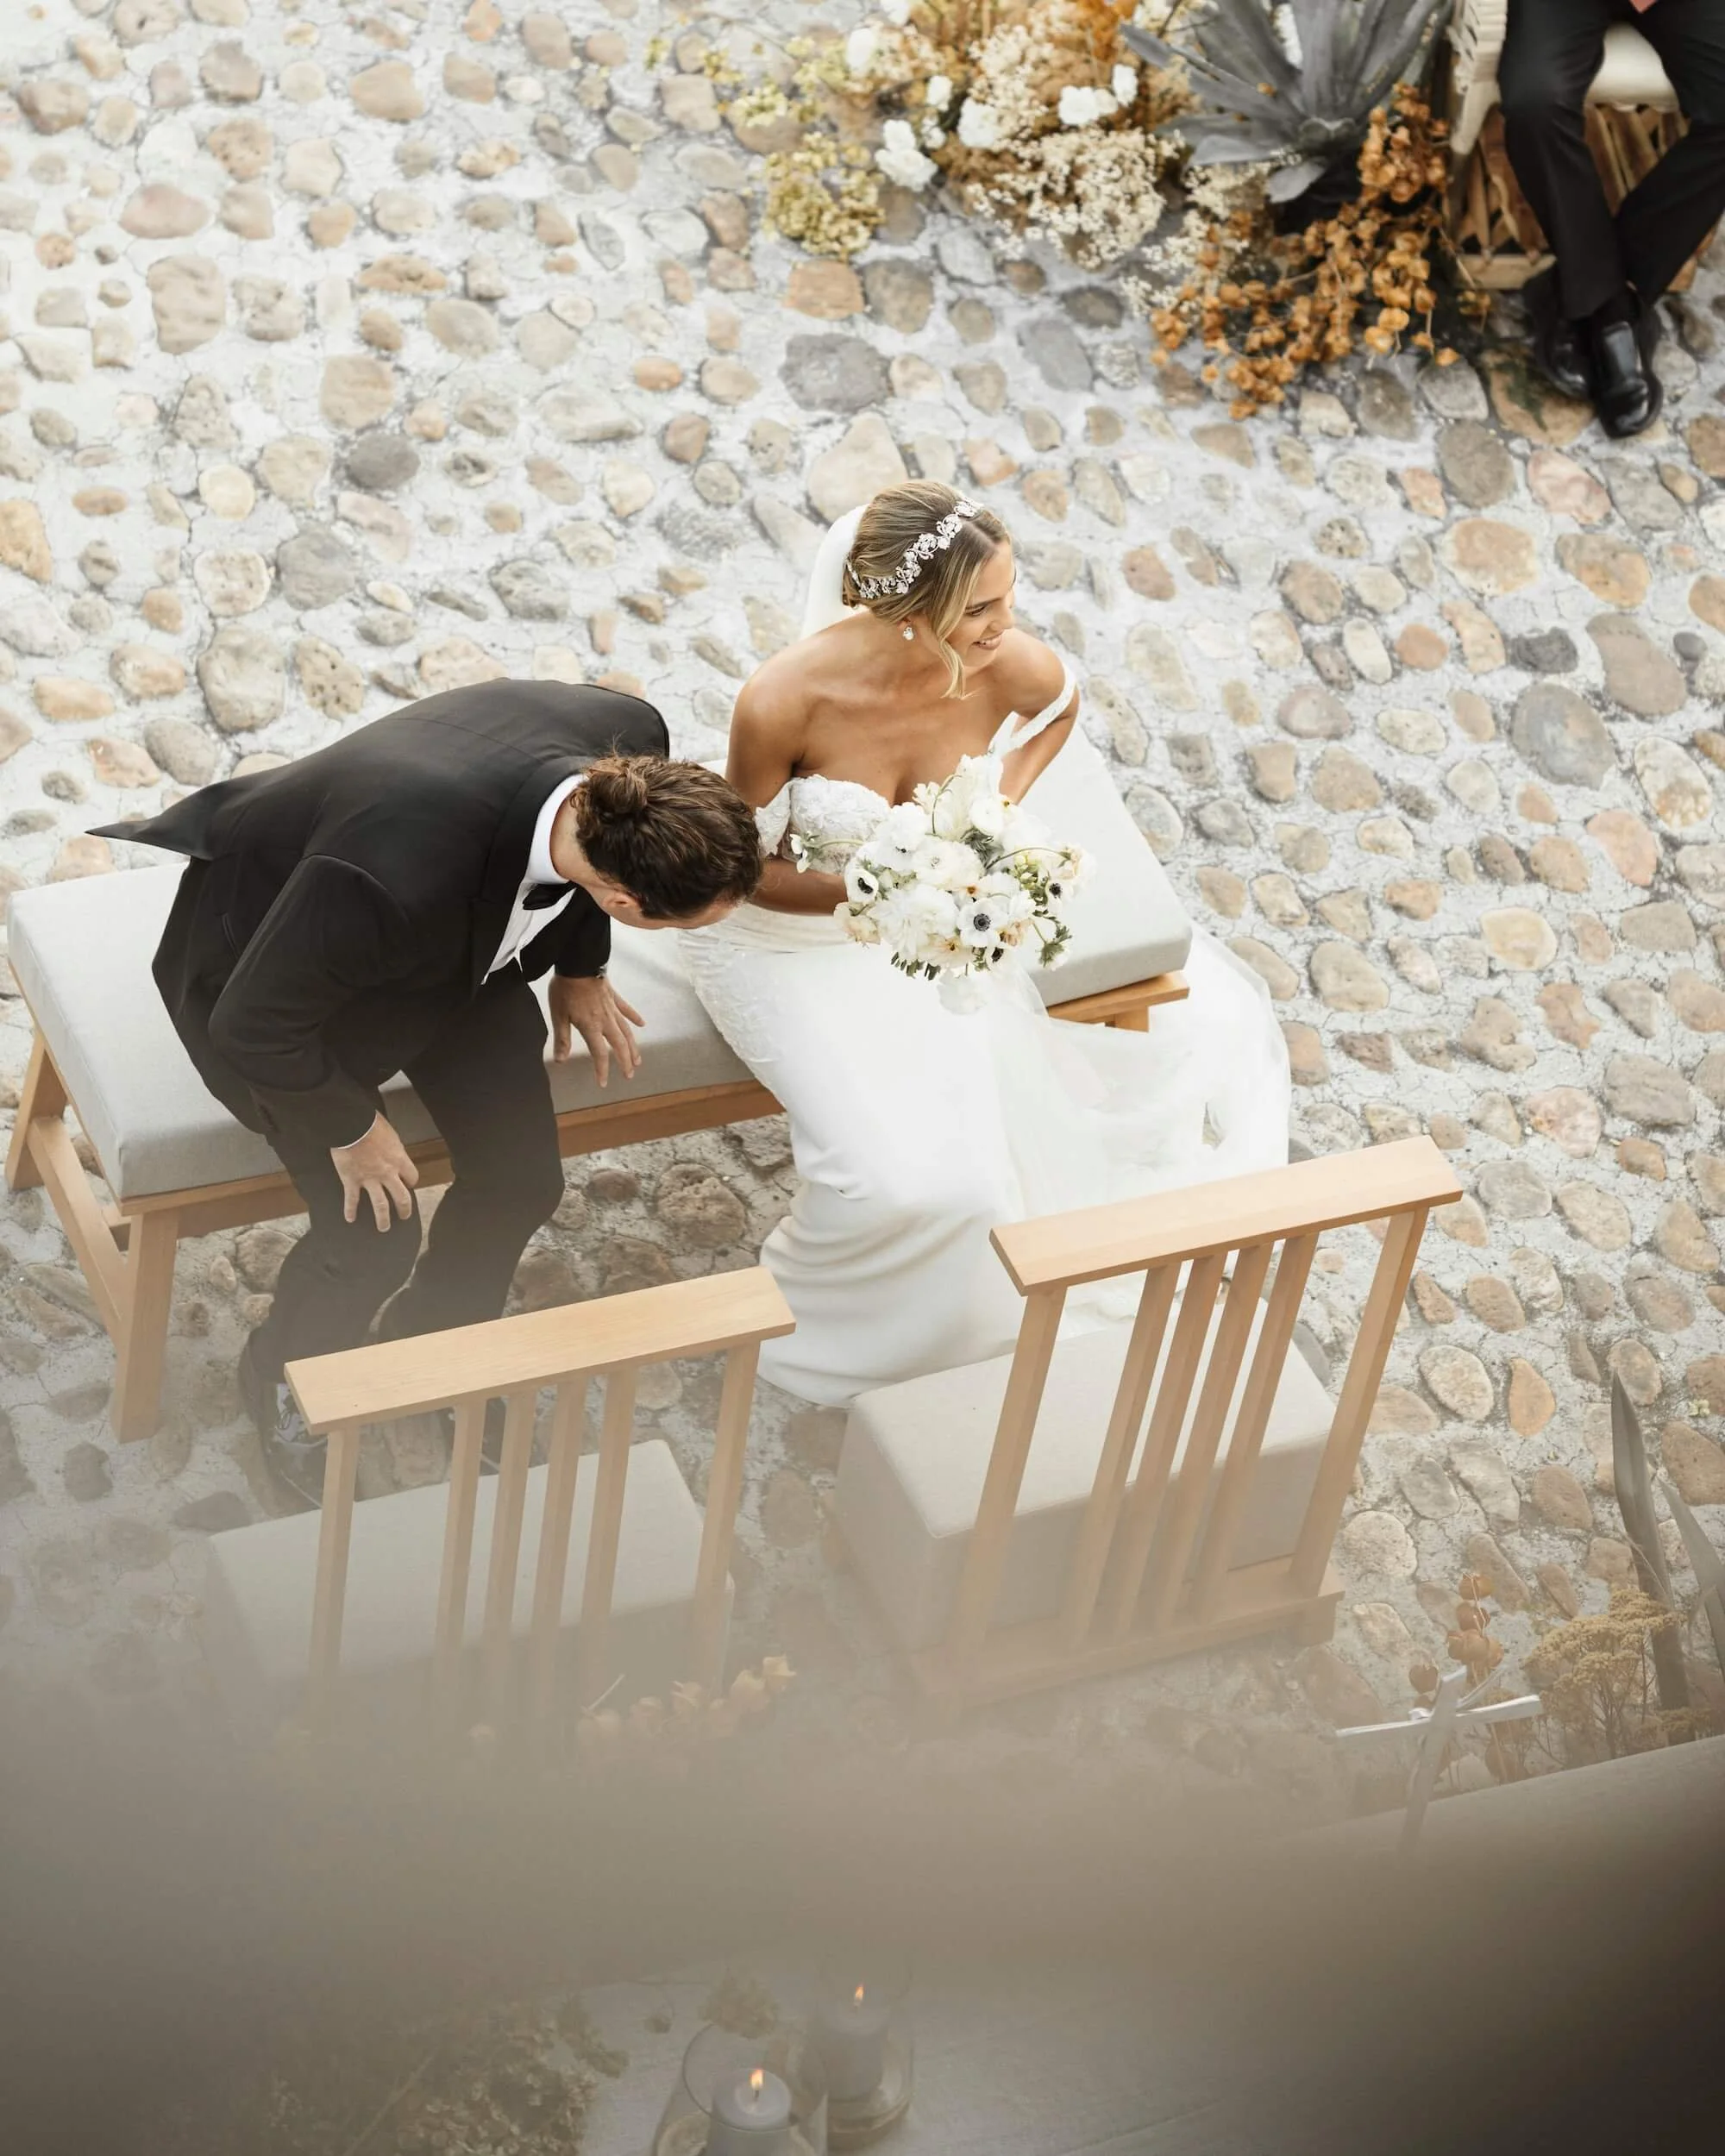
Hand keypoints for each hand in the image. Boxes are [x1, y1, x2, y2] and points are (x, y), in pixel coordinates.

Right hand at [330, 1114, 418, 1230]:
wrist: (351, 1124)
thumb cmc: (371, 1124)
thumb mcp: (390, 1133)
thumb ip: (393, 1146)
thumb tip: (392, 1147)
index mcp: (399, 1160)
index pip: (412, 1178)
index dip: (410, 1183)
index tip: (408, 1185)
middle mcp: (388, 1174)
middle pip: (402, 1198)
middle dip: (404, 1209)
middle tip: (404, 1216)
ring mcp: (370, 1179)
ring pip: (381, 1205)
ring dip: (383, 1219)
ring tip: (384, 1228)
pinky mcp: (352, 1181)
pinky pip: (352, 1199)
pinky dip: (350, 1210)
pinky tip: (350, 1219)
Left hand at [550, 974, 644, 1085]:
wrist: (578, 964)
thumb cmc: (566, 989)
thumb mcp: (558, 1016)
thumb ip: (562, 1039)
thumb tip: (561, 1060)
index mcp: (591, 1027)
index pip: (599, 1054)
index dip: (602, 1070)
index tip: (604, 1083)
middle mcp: (606, 1021)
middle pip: (619, 1045)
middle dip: (625, 1062)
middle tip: (630, 1075)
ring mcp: (612, 1009)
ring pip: (626, 1032)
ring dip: (633, 1047)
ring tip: (638, 1059)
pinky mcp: (614, 997)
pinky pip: (627, 1010)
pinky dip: (635, 1017)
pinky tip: (642, 1024)